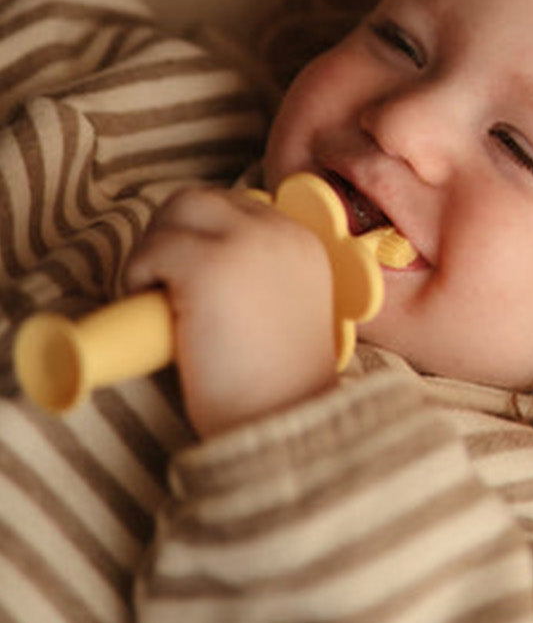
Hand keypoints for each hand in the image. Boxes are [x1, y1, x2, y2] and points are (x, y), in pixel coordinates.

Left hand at [124, 188, 339, 437]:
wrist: (283, 422)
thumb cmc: (276, 385)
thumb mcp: (285, 310)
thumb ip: (260, 275)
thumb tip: (194, 261)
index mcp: (303, 242)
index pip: (235, 207)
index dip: (201, 237)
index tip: (190, 279)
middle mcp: (280, 231)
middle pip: (199, 200)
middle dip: (172, 236)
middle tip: (168, 289)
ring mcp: (244, 243)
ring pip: (172, 214)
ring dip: (155, 254)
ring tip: (166, 304)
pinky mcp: (206, 265)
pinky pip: (151, 250)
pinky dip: (139, 277)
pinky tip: (160, 316)